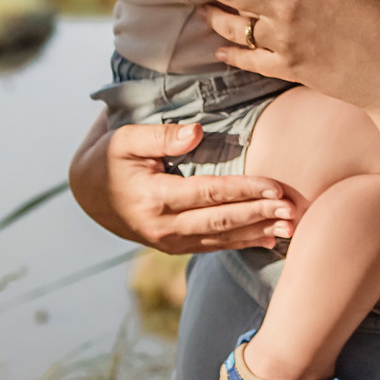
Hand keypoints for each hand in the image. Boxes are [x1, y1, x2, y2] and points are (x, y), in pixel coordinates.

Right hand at [68, 114, 296, 252]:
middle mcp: (164, 226)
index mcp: (154, 198)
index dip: (244, 191)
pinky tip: (267, 240)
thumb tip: (197, 133)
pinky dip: (242, 243)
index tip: (275, 187)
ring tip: (290, 227)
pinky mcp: (175, 247)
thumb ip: (160, 136)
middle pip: (221, 220)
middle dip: (259, 215)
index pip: (209, 194)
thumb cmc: (110, 158)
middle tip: (292, 210)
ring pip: (222, 238)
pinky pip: (214, 246)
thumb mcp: (125, 139)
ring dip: (257, 233)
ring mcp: (169, 241)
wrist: (88, 195)